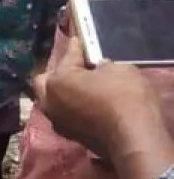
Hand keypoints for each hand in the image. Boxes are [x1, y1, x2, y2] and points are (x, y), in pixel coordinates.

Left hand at [34, 34, 160, 158]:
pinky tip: (85, 104)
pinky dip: (71, 107)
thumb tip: (99, 69)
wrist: (132, 137)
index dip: (76, 47)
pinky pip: (64, 114)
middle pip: (45, 82)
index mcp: (57, 80)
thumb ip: (103, 66)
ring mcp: (57, 121)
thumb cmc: (125, 97)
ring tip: (80, 86)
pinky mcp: (69, 136)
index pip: (67, 57)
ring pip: (52, 101)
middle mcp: (49, 101)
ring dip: (62, 92)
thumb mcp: (119, 69)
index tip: (77, 40)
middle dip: (58, 73)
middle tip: (76, 67)